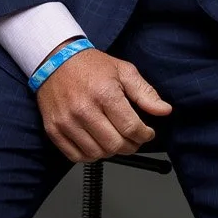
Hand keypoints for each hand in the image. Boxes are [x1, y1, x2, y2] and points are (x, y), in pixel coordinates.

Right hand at [34, 43, 172, 162]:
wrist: (55, 61)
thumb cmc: (90, 66)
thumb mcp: (123, 71)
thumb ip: (145, 93)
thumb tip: (164, 110)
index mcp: (104, 94)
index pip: (131, 128)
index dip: (145, 135)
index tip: (147, 133)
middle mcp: (83, 109)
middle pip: (115, 145)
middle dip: (130, 146)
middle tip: (133, 139)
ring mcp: (66, 121)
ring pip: (96, 154)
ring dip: (110, 152)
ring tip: (114, 139)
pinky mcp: (53, 129)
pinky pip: (76, 156)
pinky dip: (89, 155)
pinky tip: (96, 143)